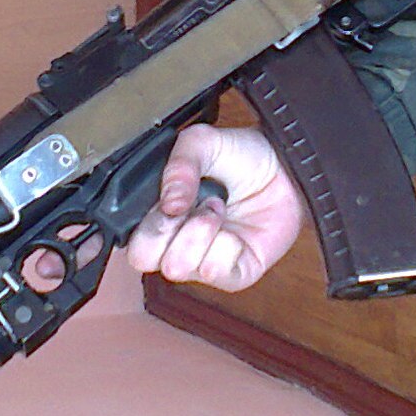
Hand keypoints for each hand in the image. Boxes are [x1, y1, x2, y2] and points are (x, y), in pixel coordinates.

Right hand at [122, 123, 304, 293]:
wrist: (284, 167)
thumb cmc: (242, 156)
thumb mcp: (203, 143)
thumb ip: (177, 166)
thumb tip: (169, 204)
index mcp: (160, 215)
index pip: (131, 241)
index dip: (147, 222)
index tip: (169, 201)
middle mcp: (177, 242)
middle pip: (145, 259)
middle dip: (167, 228)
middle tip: (193, 206)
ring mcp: (204, 260)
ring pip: (178, 267)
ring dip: (199, 231)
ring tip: (217, 209)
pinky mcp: (233, 273)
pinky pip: (216, 273)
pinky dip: (225, 245)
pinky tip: (234, 229)